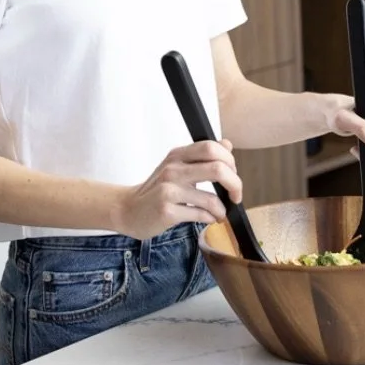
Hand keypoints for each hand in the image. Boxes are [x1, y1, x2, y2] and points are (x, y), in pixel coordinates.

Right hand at [112, 139, 241, 238]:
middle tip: (236, 196)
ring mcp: (168, 190)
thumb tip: (227, 145)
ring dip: (221, 209)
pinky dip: (210, 218)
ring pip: (211, 198)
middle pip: (218, 168)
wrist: (128, 210)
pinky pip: (200, 215)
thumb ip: (201, 157)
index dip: (230, 161)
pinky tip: (208, 219)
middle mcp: (173, 169)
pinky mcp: (166, 210)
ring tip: (220, 214)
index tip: (233, 176)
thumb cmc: (156, 190)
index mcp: (178, 155)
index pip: (212, 148)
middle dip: (235, 184)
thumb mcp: (177, 167)